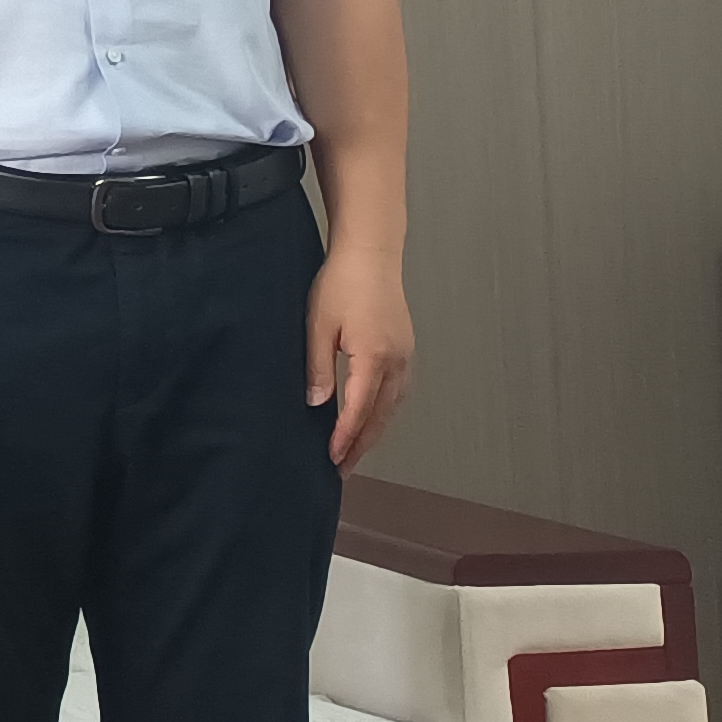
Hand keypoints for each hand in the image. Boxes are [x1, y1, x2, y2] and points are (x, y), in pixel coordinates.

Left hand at [309, 246, 415, 466]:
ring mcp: (405, 356)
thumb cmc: (342, 283)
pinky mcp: (405, 349)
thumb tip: (316, 403)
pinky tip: (371, 419)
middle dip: (361, 444)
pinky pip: (397, 391)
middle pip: (380, 416)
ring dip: (374, 431)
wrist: (371, 254)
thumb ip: (319, 367)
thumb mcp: (318, 325)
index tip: (333, 458)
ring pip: (392, 406)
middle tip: (342, 468)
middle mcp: (396, 361)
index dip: (345, 437)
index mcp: (374, 357)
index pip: (359, 409)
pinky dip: (384, 411)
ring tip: (354, 451)